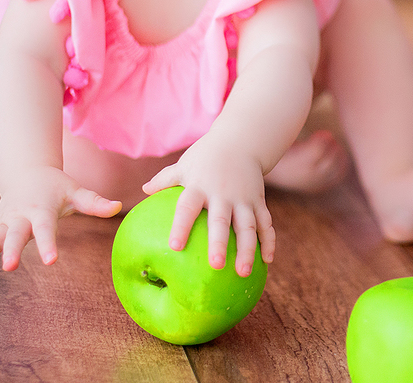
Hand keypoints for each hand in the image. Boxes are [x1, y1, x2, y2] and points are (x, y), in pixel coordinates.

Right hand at [0, 166, 120, 277]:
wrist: (27, 173)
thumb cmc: (56, 186)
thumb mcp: (75, 191)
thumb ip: (94, 202)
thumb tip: (117, 207)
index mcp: (41, 209)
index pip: (46, 229)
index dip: (48, 244)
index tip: (51, 261)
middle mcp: (21, 216)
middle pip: (14, 234)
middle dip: (10, 250)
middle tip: (9, 267)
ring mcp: (7, 222)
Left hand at [142, 133, 274, 277]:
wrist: (241, 141)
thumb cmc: (206, 156)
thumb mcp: (185, 164)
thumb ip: (165, 178)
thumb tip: (144, 190)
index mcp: (200, 186)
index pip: (188, 207)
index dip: (181, 226)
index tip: (175, 246)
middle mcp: (222, 194)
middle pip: (221, 220)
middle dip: (220, 243)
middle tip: (216, 265)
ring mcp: (243, 198)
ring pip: (247, 226)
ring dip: (247, 249)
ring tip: (243, 272)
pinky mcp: (258, 201)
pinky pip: (265, 223)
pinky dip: (268, 241)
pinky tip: (267, 261)